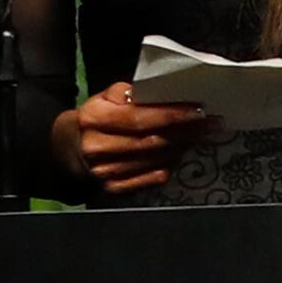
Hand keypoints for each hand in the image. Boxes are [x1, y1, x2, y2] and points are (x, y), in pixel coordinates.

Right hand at [54, 82, 215, 194]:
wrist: (69, 149)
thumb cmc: (96, 118)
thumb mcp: (104, 98)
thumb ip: (130, 94)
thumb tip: (164, 95)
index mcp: (94, 119)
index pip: (139, 118)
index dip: (171, 115)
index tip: (198, 110)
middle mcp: (98, 148)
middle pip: (151, 141)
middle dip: (186, 131)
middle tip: (211, 123)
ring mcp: (105, 172)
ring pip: (155, 159)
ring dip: (183, 147)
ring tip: (202, 135)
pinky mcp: (113, 188)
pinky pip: (152, 177)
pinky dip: (171, 164)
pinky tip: (183, 152)